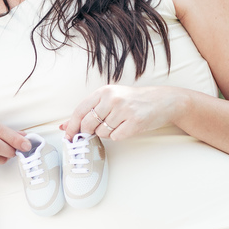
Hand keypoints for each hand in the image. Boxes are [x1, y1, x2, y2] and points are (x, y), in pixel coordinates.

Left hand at [63, 85, 185, 140]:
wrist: (163, 101)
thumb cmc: (134, 101)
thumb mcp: (111, 99)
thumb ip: (89, 111)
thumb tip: (65, 126)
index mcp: (104, 91)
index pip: (80, 111)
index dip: (71, 126)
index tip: (68, 136)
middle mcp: (113, 99)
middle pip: (88, 124)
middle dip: (88, 132)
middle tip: (97, 130)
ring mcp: (124, 110)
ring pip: (102, 133)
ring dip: (108, 133)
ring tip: (120, 123)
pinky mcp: (134, 122)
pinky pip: (116, 137)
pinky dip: (119, 135)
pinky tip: (127, 127)